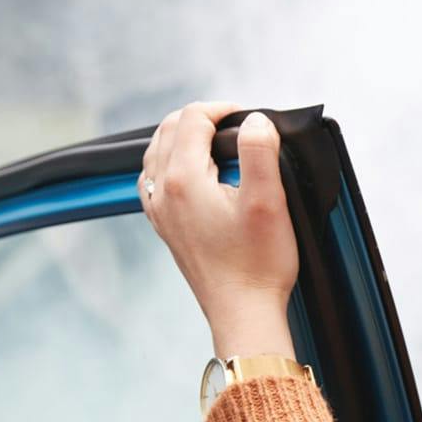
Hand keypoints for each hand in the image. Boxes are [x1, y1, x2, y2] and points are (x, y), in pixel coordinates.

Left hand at [140, 102, 298, 358]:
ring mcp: (159, 211)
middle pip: (168, 129)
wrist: (243, 313)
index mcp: (183, 179)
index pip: (192, 119)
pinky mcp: (165, 227)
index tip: (249, 116)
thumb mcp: (268, 201)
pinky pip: (154, 179)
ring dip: (182, 136)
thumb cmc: (259, 264)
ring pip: (156, 152)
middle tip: (235, 123)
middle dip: (200, 118)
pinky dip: (170, 162)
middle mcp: (162, 192)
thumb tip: (255, 120)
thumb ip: (260, 151)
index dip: (222, 108)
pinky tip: (191, 171)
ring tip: (215, 140)